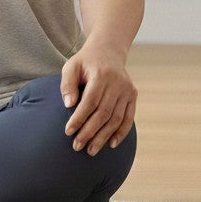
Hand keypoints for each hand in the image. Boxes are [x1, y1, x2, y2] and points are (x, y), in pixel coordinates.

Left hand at [59, 39, 136, 155]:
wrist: (107, 51)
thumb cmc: (85, 62)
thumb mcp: (71, 67)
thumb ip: (67, 85)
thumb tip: (68, 105)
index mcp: (101, 74)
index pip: (90, 101)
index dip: (79, 118)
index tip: (68, 131)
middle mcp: (117, 82)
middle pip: (103, 113)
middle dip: (90, 132)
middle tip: (77, 146)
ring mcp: (127, 89)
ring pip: (116, 118)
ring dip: (103, 136)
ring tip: (91, 150)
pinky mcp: (133, 95)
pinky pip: (128, 118)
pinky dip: (121, 132)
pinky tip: (111, 144)